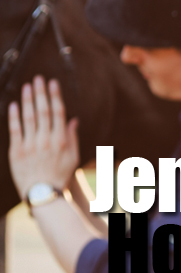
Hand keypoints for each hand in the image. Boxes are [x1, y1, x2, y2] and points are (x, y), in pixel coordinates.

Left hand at [8, 76, 78, 198]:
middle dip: (40, 93)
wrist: (43, 194)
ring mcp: (30, 145)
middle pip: (43, 111)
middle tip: (38, 78)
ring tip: (27, 86)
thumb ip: (72, 137)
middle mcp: (46, 140)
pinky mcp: (17, 152)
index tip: (53, 83)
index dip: (55, 96)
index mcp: (61, 140)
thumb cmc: (60, 176)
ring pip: (29, 118)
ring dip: (27, 101)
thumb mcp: (72, 157)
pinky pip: (15, 131)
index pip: (58, 112)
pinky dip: (14, 117)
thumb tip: (73, 120)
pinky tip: (14, 105)